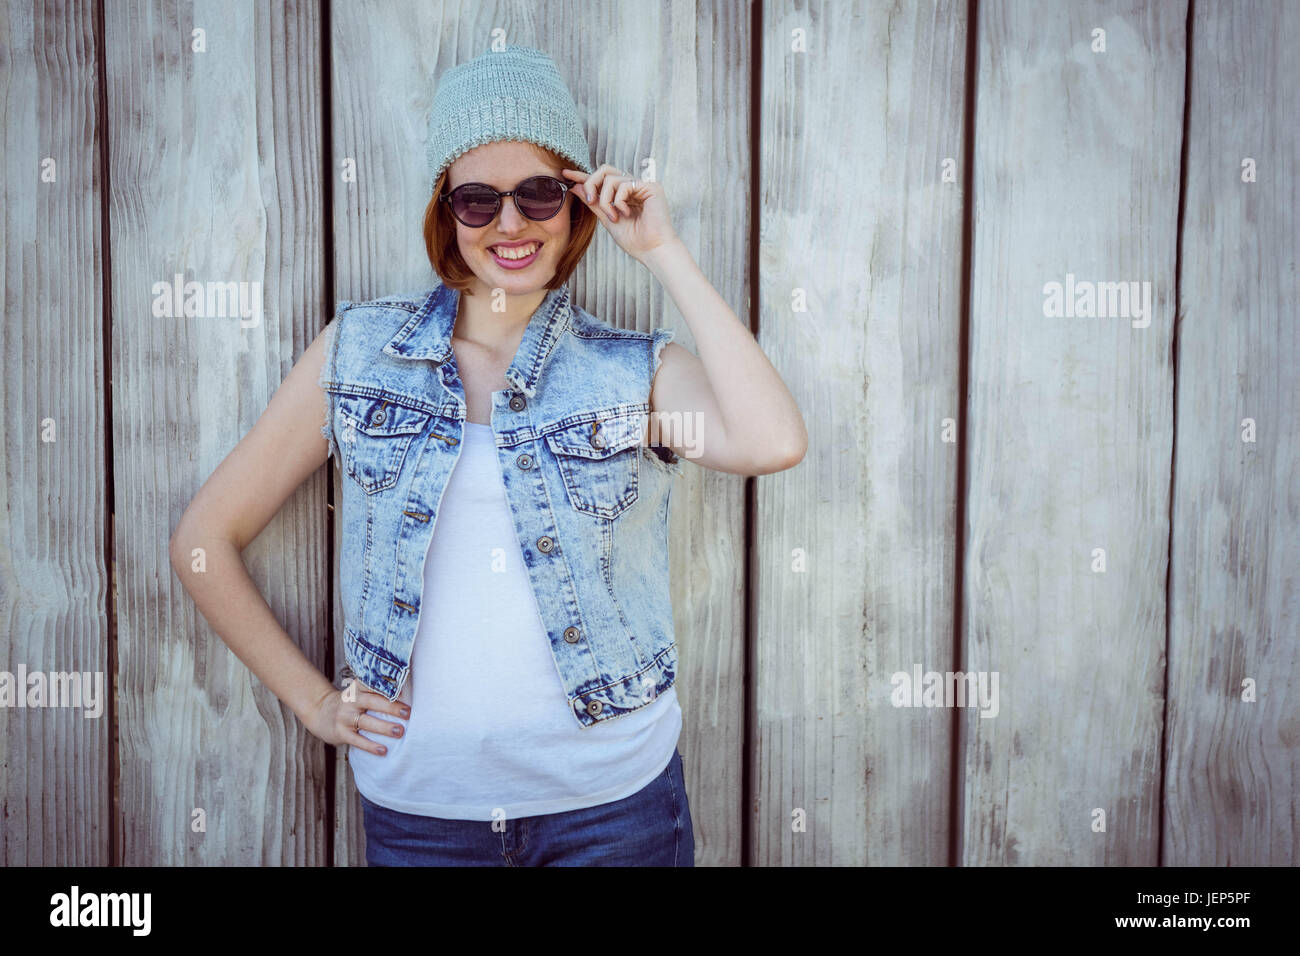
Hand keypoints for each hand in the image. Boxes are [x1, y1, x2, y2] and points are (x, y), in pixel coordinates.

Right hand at [305, 677, 407, 754]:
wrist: (321, 713)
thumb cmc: (351, 702)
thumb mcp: (359, 691)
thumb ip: (377, 690)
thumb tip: (408, 690)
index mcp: (358, 688)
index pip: (373, 684)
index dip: (388, 685)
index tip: (404, 688)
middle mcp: (351, 700)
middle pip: (372, 701)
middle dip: (391, 707)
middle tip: (408, 712)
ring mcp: (344, 717)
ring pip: (366, 722)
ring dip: (384, 727)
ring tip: (400, 731)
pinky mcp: (341, 733)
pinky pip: (357, 740)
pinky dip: (370, 746)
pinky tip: (383, 751)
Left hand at [562, 165, 679, 262]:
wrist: (652, 250)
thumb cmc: (635, 240)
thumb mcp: (607, 219)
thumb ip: (594, 203)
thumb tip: (576, 187)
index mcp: (624, 194)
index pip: (602, 180)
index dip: (584, 176)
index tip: (566, 173)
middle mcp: (633, 186)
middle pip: (604, 170)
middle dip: (592, 183)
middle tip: (590, 201)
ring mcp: (642, 185)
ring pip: (611, 178)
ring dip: (606, 200)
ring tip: (614, 217)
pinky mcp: (651, 187)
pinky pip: (624, 184)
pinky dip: (618, 201)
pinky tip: (625, 214)